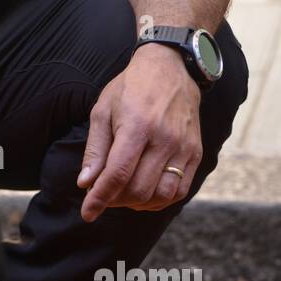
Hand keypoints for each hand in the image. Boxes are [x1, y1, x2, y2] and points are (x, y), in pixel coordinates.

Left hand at [77, 43, 203, 221]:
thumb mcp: (103, 109)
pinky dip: (159, 200)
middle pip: (138, 189)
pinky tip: (146, 192)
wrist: (172, 68)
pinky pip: (179, 190)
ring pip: (161, 196)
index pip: (117, 174)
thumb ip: (95, 148)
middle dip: (115, 200)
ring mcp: (184, 147)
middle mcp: (164, 139)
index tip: (87, 213)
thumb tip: (85, 183)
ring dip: (138, 203)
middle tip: (104, 193)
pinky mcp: (195, 153)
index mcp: (138, 126)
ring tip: (124, 193)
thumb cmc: (131, 88)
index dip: (100, 198)